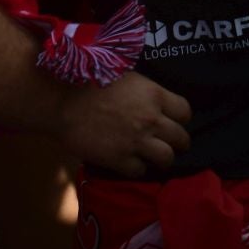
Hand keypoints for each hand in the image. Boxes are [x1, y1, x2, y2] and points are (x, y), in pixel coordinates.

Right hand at [54, 72, 191, 177]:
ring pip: (167, 158)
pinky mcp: (120, 160)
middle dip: (178, 142)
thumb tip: (154, 101)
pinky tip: (131, 162)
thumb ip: (145, 92)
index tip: (173, 120)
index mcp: (155, 95)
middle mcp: (151, 119)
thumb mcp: (127, 78)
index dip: (181, 118)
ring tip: (155, 157)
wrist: (63, 101)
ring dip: (162, 158)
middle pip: (181, 138)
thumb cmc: (91, 81)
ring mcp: (137, 141)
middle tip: (170, 143)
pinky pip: (140, 171)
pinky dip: (137, 168)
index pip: (185, 111)